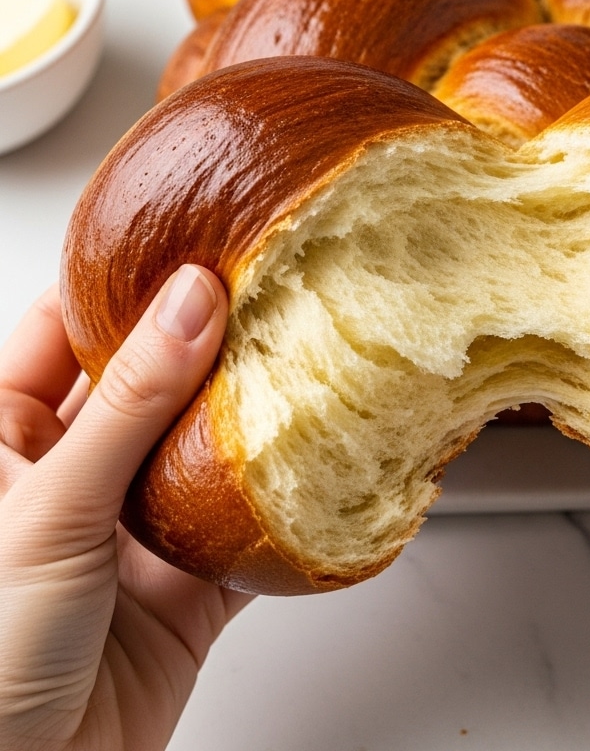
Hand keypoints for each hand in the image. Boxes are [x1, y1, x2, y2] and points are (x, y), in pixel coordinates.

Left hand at [0, 266, 252, 750]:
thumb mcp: (48, 512)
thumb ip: (126, 405)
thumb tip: (188, 305)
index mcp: (0, 443)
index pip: (63, 332)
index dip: (126, 289)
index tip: (194, 252)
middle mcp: (67, 478)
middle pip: (147, 384)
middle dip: (206, 348)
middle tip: (267, 300)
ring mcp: (128, 530)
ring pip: (201, 450)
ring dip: (249, 420)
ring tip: (300, 363)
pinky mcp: (184, 585)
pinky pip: (242, 527)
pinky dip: (280, 504)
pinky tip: (312, 467)